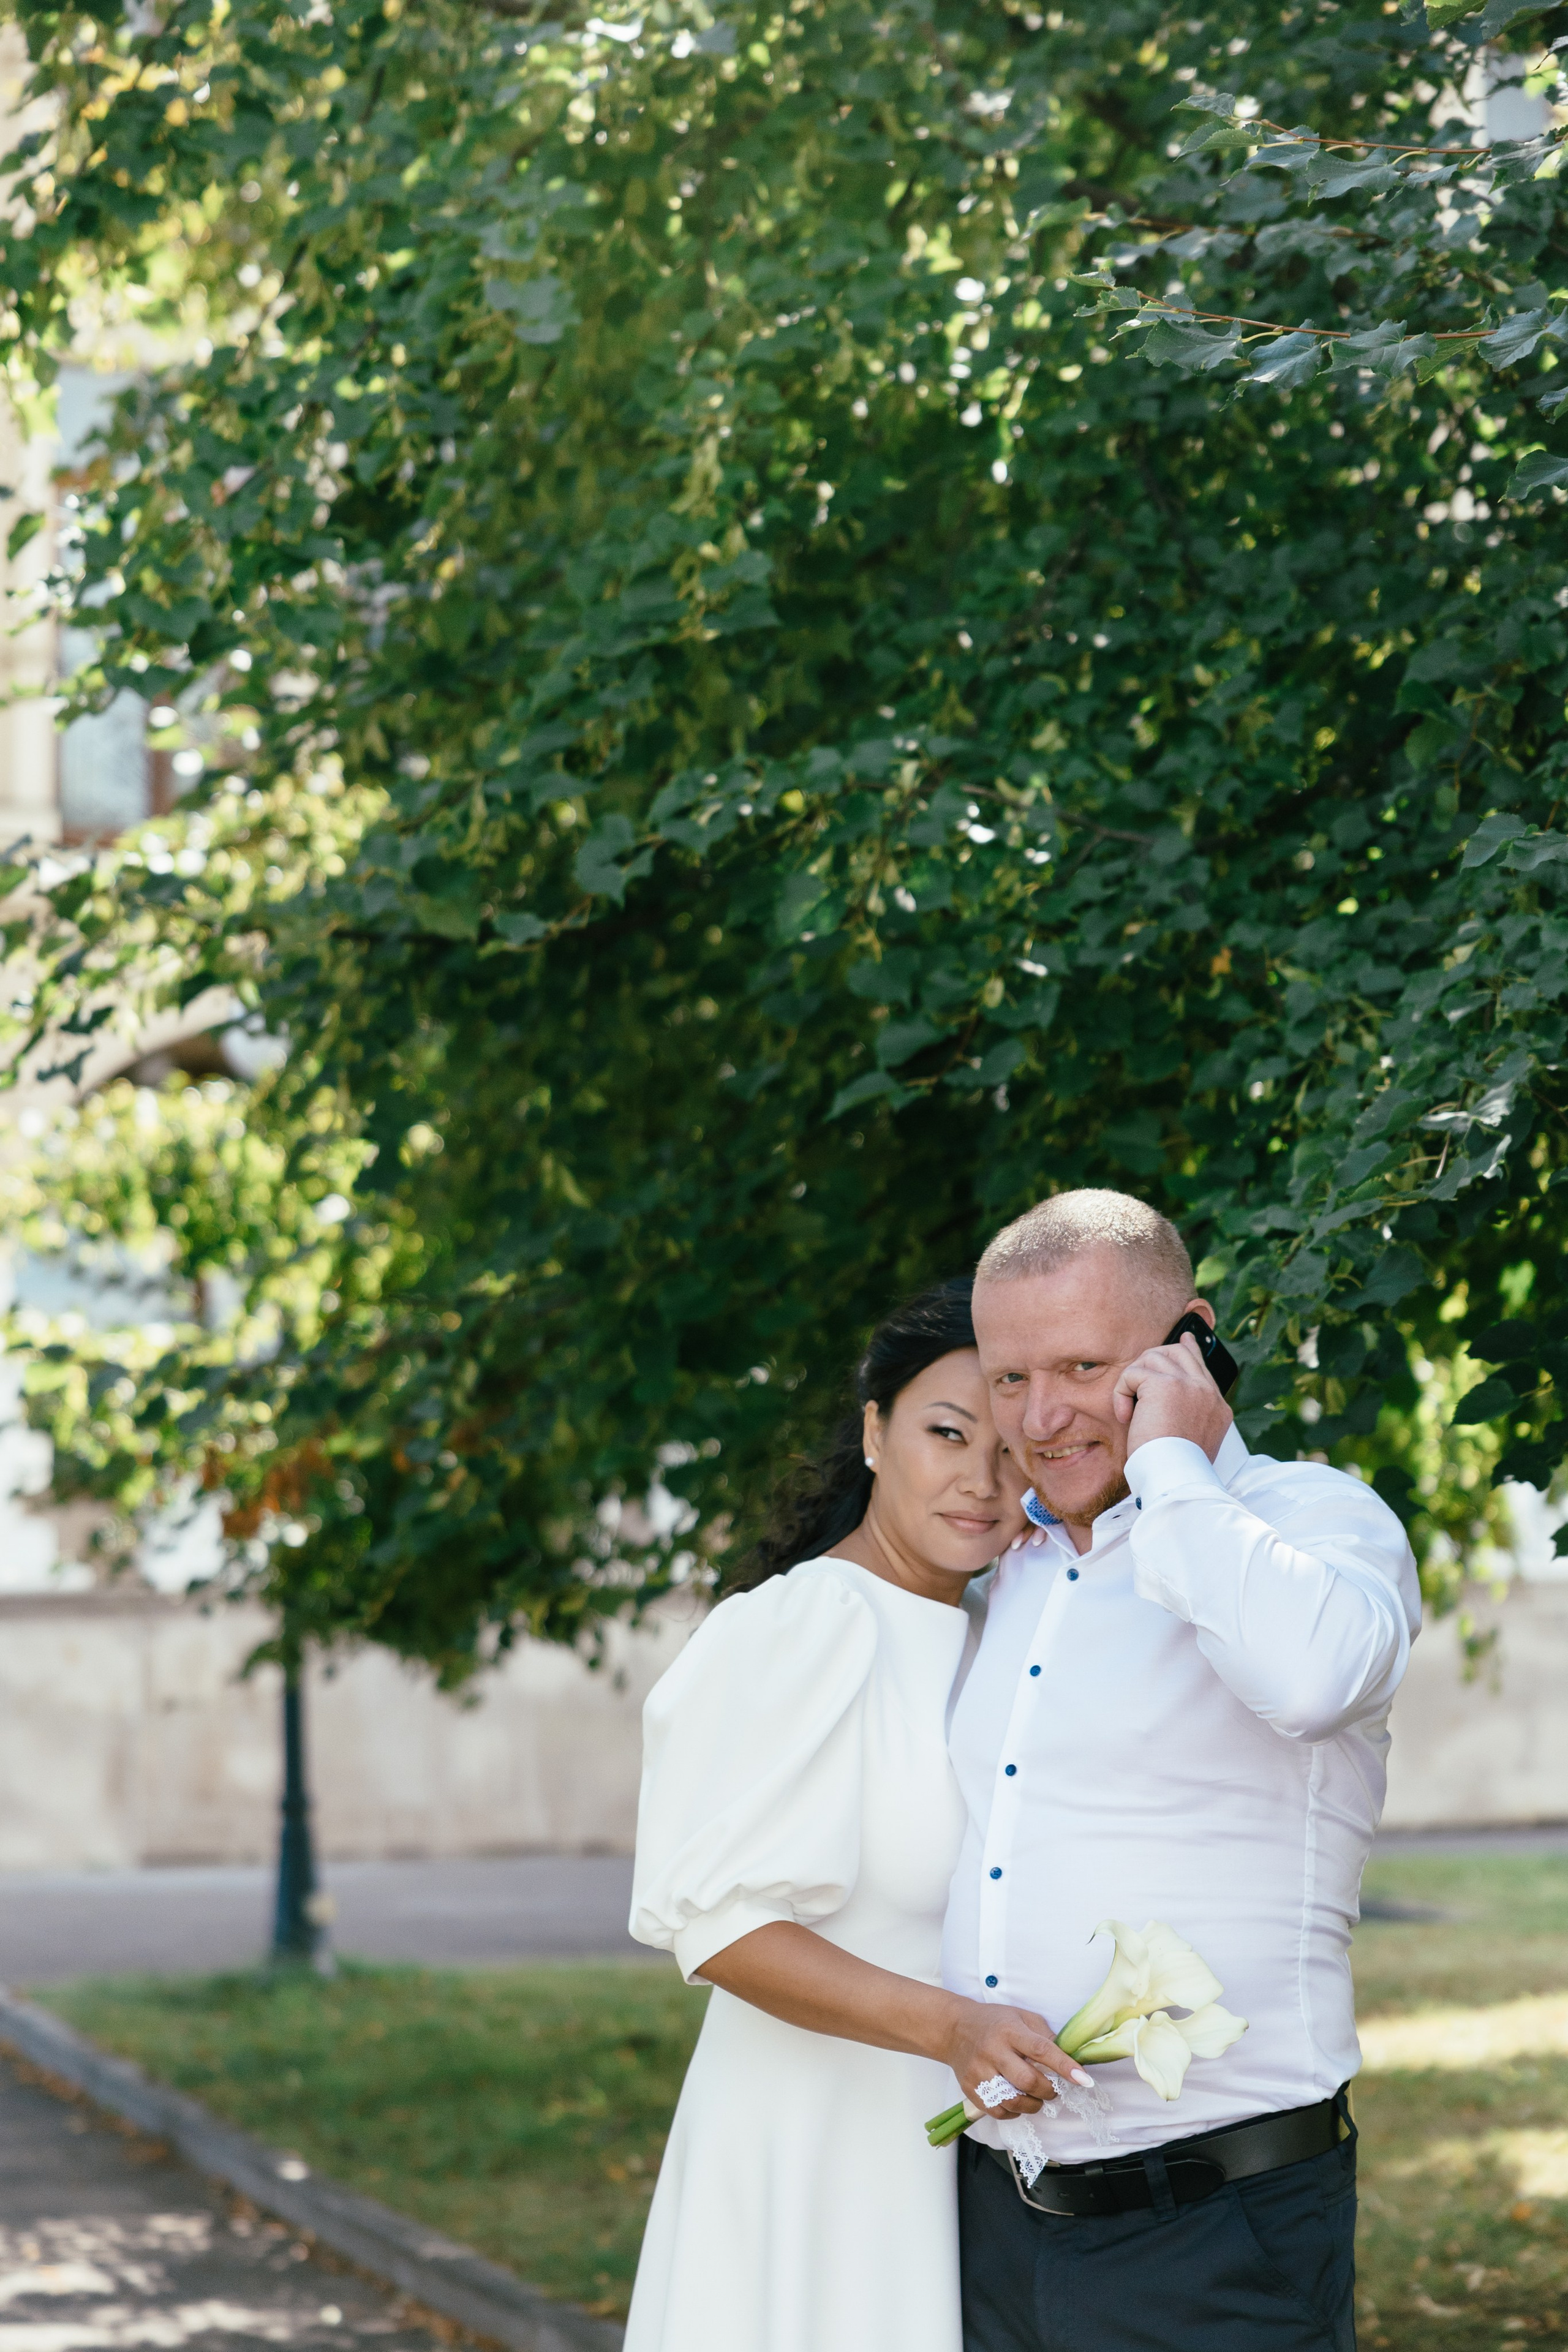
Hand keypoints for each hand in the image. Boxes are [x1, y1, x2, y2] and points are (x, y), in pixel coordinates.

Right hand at [939, 1998, 1090, 2116]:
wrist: (954, 2028)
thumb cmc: (994, 2021)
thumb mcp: (1021, 2017)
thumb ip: (1044, 2036)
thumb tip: (1069, 2058)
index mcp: (1009, 2030)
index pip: (1041, 2049)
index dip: (1064, 2066)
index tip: (1084, 2080)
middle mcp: (993, 2051)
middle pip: (1027, 2081)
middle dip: (1049, 2091)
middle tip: (1054, 2090)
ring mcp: (979, 2072)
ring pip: (1013, 2101)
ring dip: (1034, 2105)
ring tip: (1037, 2097)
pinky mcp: (970, 2089)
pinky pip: (998, 2112)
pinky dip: (1014, 2112)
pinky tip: (1017, 2101)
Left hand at [1112, 1330, 1233, 1461]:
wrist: (1174, 1478)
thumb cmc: (1173, 1469)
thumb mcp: (1188, 1441)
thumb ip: (1187, 1416)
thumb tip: (1169, 1399)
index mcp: (1217, 1408)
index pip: (1203, 1367)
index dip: (1190, 1350)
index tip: (1185, 1339)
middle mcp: (1207, 1393)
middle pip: (1179, 1351)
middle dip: (1152, 1359)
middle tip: (1135, 1377)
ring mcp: (1190, 1385)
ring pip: (1153, 1358)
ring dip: (1133, 1381)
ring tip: (1129, 1410)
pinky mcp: (1165, 1384)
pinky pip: (1133, 1374)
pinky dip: (1122, 1393)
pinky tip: (1125, 1415)